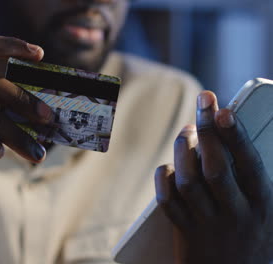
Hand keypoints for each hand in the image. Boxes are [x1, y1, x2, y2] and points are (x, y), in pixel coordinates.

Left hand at [155, 91, 272, 263]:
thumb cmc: (255, 241)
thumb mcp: (269, 213)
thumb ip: (254, 178)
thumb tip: (236, 141)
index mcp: (262, 206)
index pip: (249, 165)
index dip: (235, 135)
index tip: (224, 110)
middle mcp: (235, 214)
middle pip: (216, 168)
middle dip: (207, 131)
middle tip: (203, 102)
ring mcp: (208, 224)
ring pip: (189, 182)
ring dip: (183, 151)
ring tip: (186, 131)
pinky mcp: (185, 233)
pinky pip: (168, 203)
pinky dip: (163, 180)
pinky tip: (167, 166)